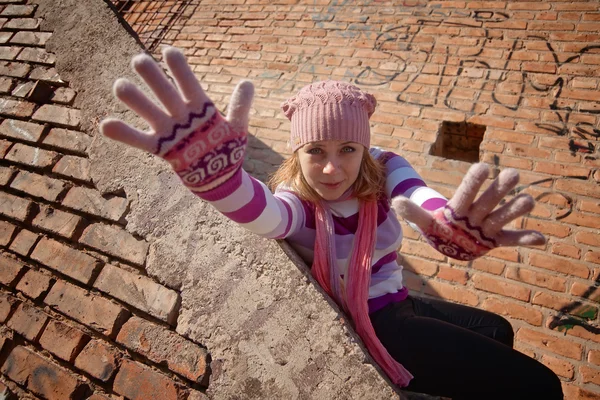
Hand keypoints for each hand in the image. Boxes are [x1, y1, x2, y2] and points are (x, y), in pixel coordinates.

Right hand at [100, 47, 253, 191]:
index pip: (188, 83)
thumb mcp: (237, 127)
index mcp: (201, 106)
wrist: (219, 176)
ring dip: (135, 100)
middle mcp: (181, 114)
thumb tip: (247, 83)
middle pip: (165, 92)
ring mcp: (170, 130)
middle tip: (139, 60)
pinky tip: (105, 124)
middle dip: (153, 77)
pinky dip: (123, 134)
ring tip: (120, 86)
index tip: (168, 51)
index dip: (179, 68)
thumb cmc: (227, 147)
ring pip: (149, 111)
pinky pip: (140, 140)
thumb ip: (240, 107)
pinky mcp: (162, 148)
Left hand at [392, 163, 545, 259]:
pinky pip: (512, 239)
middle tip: (513, 173)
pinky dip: (525, 240)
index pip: (466, 191)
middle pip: (488, 200)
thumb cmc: (438, 226)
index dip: (474, 181)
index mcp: (458, 206)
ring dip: (515, 209)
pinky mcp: (495, 240)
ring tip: (529, 200)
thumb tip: (396, 202)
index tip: (483, 167)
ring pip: (502, 216)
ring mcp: (487, 226)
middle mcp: (476, 213)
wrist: (449, 238)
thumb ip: (414, 212)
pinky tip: (541, 239)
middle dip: (500, 189)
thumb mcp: (425, 221)